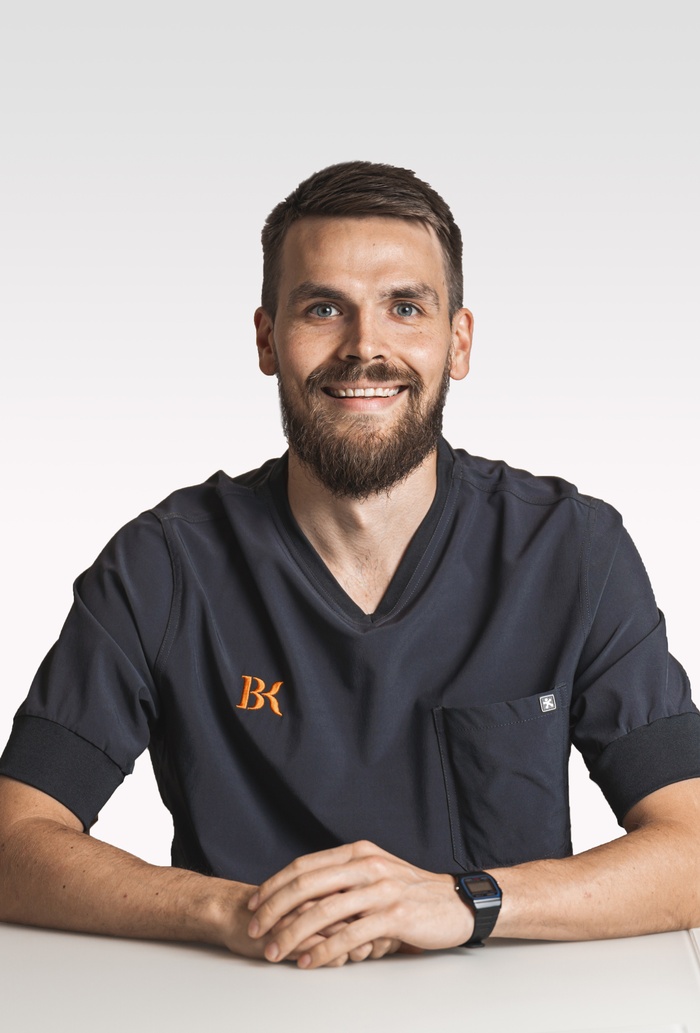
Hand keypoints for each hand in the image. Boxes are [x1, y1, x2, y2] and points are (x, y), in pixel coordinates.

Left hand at [246, 840, 471, 968]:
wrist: (457, 902)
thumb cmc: (411, 892)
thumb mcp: (375, 874)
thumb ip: (343, 879)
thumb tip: (300, 896)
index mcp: (358, 852)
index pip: (304, 866)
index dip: (275, 885)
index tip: (254, 904)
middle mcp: (367, 865)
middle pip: (307, 885)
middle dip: (274, 909)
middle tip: (255, 930)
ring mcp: (381, 889)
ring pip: (324, 911)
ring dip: (293, 934)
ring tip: (275, 952)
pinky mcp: (394, 915)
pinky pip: (350, 935)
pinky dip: (325, 951)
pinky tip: (309, 962)